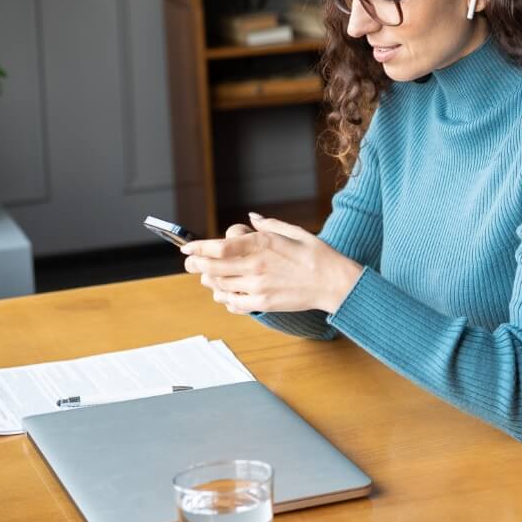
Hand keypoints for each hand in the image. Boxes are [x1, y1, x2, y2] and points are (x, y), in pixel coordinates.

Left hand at [182, 213, 362, 315]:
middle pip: (211, 268)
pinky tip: (226, 293)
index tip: (187, 248)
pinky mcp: (263, 303)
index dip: (198, 248)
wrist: (334, 283)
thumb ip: (267, 225)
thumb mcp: (293, 232)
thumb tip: (251, 218)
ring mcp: (258, 287)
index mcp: (261, 244)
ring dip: (209, 281)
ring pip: (219, 286)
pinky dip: (225, 298)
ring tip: (209, 276)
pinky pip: (233, 303)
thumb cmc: (316, 254)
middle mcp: (256, 265)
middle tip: (190, 262)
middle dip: (195, 265)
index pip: (218, 247)